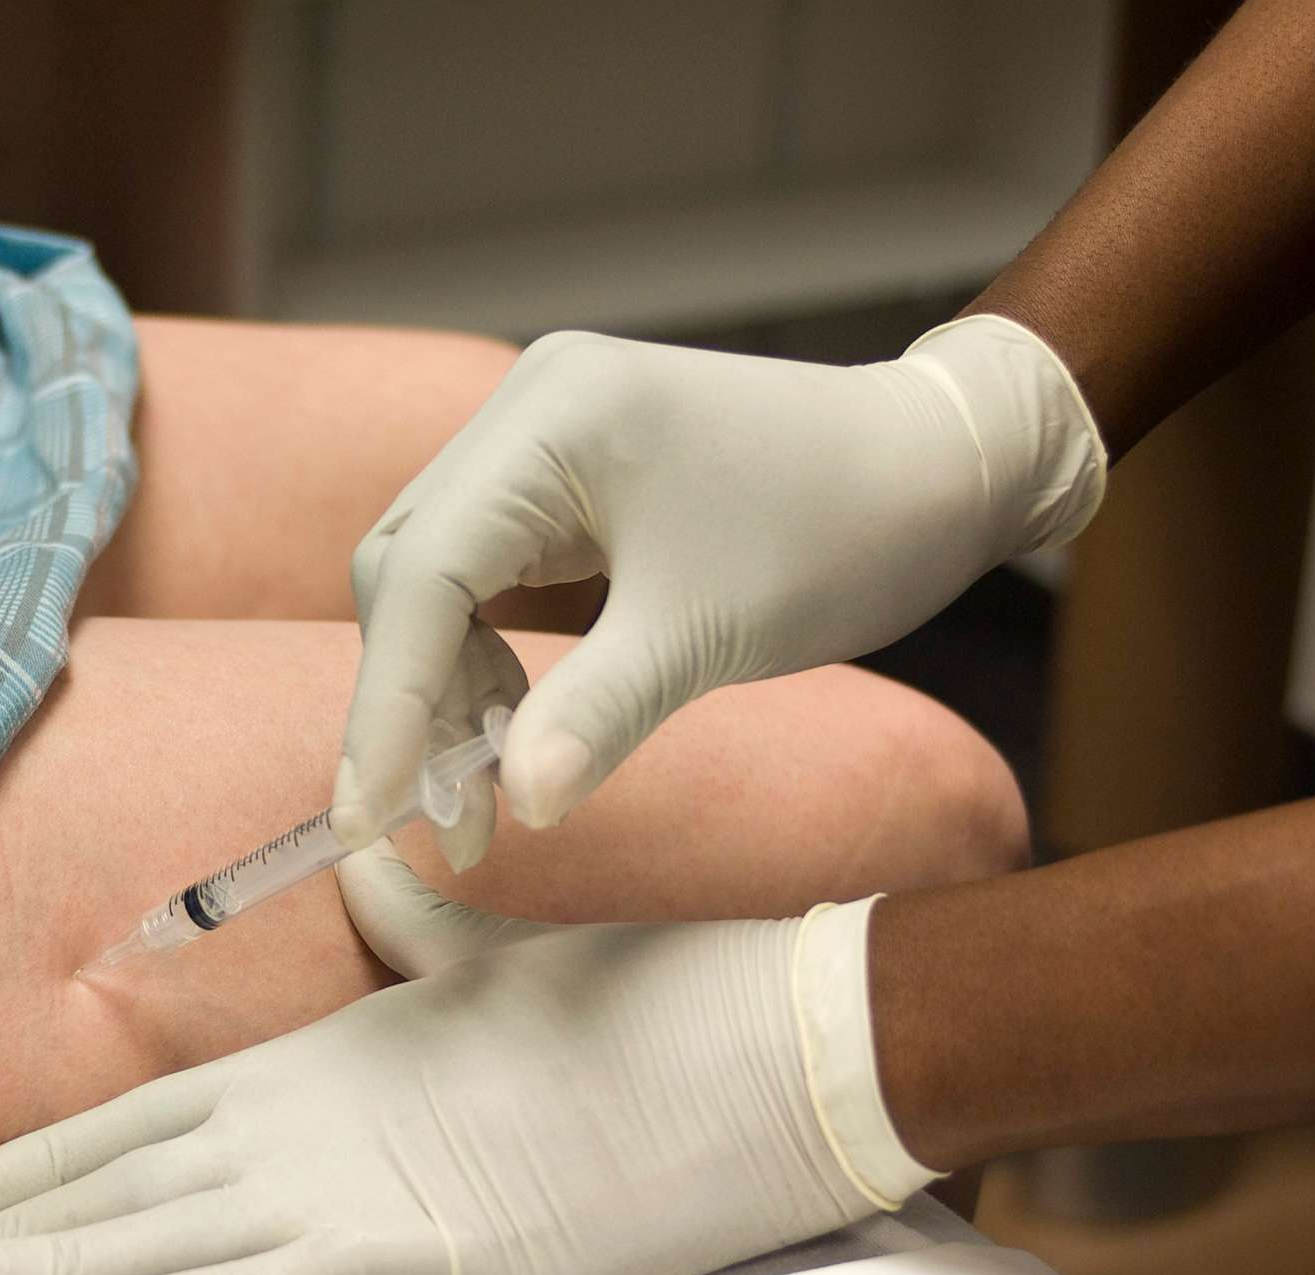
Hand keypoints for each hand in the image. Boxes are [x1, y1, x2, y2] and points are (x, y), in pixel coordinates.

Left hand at [0, 845, 939, 1274]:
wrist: (758, 1038)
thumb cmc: (635, 1012)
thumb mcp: (497, 976)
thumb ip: (419, 940)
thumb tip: (370, 873)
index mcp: (325, 1060)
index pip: (143, 1118)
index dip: (35, 1159)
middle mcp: (317, 1115)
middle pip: (125, 1182)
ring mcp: (371, 1180)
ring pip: (172, 1236)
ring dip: (48, 1274)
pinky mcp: (439, 1248)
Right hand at [331, 315, 1103, 862]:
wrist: (943, 467)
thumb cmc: (843, 528)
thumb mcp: (712, 633)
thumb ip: (597, 715)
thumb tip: (515, 807)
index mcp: (552, 418)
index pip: (420, 572)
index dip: (386, 702)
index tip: (371, 813)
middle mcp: (529, 411)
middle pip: (407, 570)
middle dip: (411, 703)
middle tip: (447, 822)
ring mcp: (544, 440)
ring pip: (437, 580)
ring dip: (448, 692)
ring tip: (491, 800)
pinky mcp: (568, 479)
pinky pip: (488, 577)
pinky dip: (488, 660)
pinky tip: (521, 735)